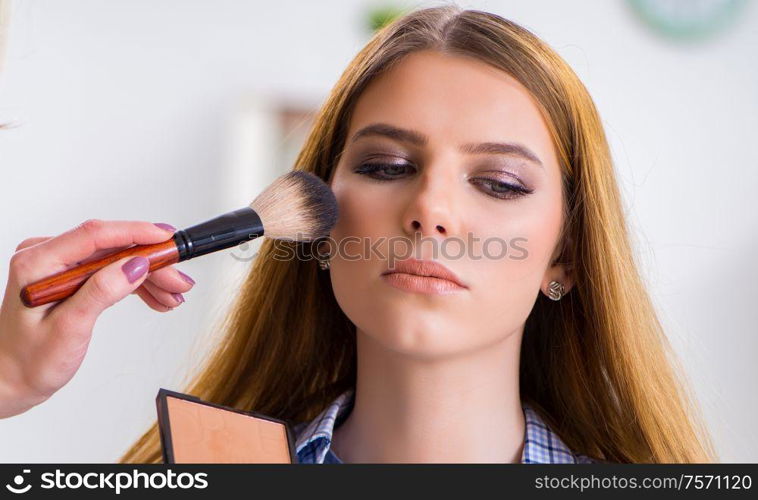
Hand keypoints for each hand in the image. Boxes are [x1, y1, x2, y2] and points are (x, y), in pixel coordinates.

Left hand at [0, 219, 194, 417]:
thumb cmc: (29, 361)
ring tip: (173, 296)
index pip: (95, 235)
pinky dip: (135, 283)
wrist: (11, 379)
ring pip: (116, 259)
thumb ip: (101, 292)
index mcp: (37, 263)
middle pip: (112, 247)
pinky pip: (110, 270)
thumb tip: (135, 265)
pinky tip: (156, 296)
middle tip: (179, 281)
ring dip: (148, 276)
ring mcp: (59, 265)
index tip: (167, 239)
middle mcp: (47, 256)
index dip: (136, 233)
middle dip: (151, 263)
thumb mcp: (68, 329)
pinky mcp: (71, 275)